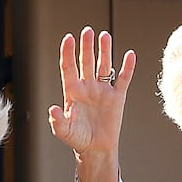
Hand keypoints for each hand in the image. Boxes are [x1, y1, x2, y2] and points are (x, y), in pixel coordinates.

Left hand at [48, 28, 135, 181]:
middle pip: (86, 61)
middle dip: (86, 46)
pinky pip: (123, 79)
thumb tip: (52, 109)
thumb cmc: (78, 140)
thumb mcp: (64, 131)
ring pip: (103, 66)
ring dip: (104, 51)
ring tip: (104, 36)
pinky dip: (127, 67)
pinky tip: (130, 55)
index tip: (69, 38)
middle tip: (87, 31)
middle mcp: (87, 87)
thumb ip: (57, 120)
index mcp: (72, 92)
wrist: (96, 150)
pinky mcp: (117, 98)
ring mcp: (102, 91)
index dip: (68, 52)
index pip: (69, 67)